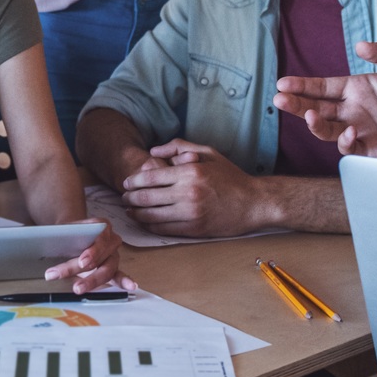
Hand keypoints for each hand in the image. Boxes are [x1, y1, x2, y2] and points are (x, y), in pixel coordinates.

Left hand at [43, 221, 134, 294]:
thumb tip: (37, 245)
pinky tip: (131, 287)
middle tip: (63, 277)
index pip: (99, 240)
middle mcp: (111, 239)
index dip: (92, 252)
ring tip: (78, 288)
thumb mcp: (62, 229)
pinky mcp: (112, 267)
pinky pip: (119, 274)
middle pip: (99, 258)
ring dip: (92, 281)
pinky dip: (124, 280)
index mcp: (101, 225)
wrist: (72, 233)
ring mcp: (113, 254)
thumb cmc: (68, 232)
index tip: (82, 262)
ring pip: (107, 269)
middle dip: (80, 269)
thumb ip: (57, 236)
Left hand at [119, 139, 270, 237]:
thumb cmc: (230, 177)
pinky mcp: (194, 230)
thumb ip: (179, 147)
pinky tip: (145, 221)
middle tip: (123, 197)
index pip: (151, 177)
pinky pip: (164, 229)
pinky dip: (150, 226)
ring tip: (130, 210)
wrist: (254, 203)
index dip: (133, 180)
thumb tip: (153, 151)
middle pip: (146, 197)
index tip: (126, 182)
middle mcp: (188, 193)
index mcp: (190, 172)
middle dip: (129, 198)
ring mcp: (190, 213)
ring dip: (136, 213)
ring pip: (151, 216)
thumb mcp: (208, 153)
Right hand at [274, 42, 376, 164]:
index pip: (323, 87)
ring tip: (307, 115)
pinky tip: (350, 131)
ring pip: (326, 129)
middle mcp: (353, 111)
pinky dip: (344, 140)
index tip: (283, 83)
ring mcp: (360, 131)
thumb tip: (360, 45)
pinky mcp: (370, 150)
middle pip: (316, 108)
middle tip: (279, 100)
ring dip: (313, 124)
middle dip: (296, 104)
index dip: (302, 86)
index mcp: (357, 89)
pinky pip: (348, 147)